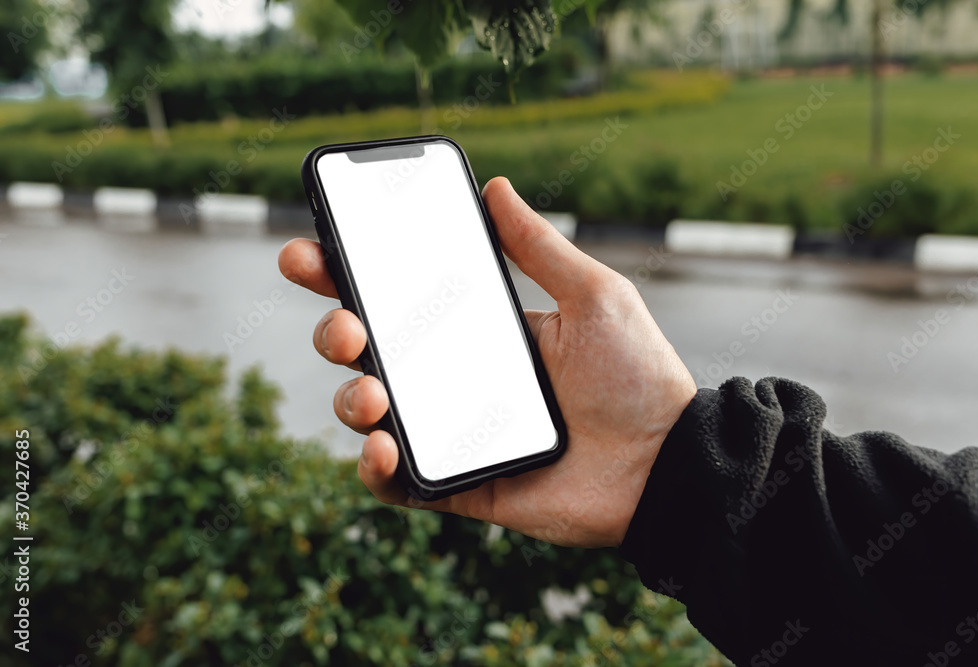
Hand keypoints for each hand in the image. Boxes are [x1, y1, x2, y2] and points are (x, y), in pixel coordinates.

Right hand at [278, 177, 695, 547]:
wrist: (668, 465)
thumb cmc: (640, 377)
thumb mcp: (594, 295)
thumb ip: (539, 246)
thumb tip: (495, 188)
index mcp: (480, 331)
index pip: (398, 299)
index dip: (345, 278)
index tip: (309, 253)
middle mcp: (455, 379)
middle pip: (368, 353)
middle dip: (333, 331)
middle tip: (344, 324)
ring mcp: (452, 433)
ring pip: (370, 413)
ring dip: (350, 398)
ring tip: (373, 391)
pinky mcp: (459, 486)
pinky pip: (397, 483)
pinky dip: (374, 469)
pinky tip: (383, 448)